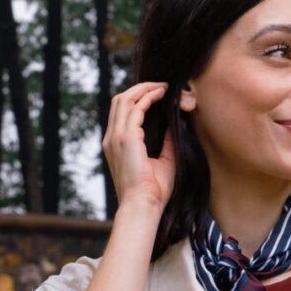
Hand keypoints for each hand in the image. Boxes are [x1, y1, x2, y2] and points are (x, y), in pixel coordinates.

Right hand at [103, 82, 175, 214]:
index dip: (136, 98)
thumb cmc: (153, 191)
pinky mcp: (126, 137)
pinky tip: (161, 94)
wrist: (143, 205)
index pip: (120, 112)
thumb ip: (168, 142)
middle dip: (139, 88)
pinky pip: (135, 108)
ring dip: (144, 89)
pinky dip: (148, 97)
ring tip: (162, 87)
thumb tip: (178, 125)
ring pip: (125, 99)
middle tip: (159, 85)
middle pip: (120, 100)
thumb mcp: (164, 161)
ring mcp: (116, 137)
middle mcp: (112, 138)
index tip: (155, 94)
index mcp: (115, 145)